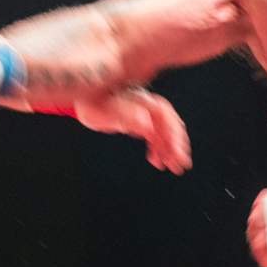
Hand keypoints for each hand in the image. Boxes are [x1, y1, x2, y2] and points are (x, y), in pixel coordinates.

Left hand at [72, 89, 191, 173]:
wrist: (84, 98)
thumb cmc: (92, 102)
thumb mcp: (105, 110)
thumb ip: (126, 115)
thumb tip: (146, 125)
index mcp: (143, 101)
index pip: (165, 117)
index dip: (173, 134)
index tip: (175, 151)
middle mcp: (148, 107)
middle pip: (170, 125)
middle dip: (177, 145)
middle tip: (181, 165)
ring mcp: (145, 115)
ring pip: (164, 133)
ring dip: (170, 150)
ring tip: (173, 168)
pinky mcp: (141, 122)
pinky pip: (155, 136)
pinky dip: (158, 149)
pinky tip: (156, 161)